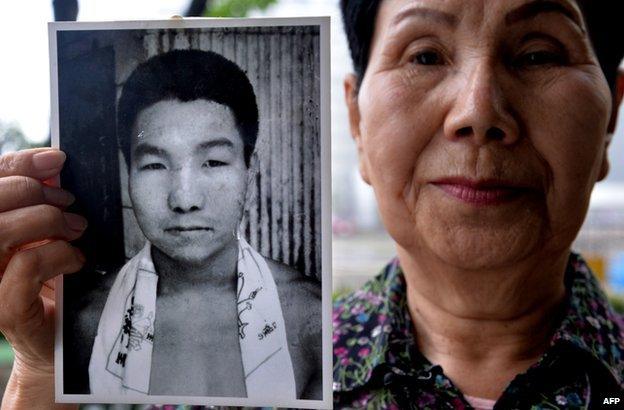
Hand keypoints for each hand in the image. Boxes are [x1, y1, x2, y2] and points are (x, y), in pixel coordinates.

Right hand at [0, 149, 85, 409]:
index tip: (56, 159)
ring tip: (75, 229)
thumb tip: (53, 167)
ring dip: (47, 221)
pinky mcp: (3, 309)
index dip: (19, 165)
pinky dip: (58, 255)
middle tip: (68, 202)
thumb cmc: (48, 285)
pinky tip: (75, 260)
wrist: (53, 342)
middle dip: (35, 192)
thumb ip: (39, 204)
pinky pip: (27, 265)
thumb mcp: (42, 236)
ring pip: (1, 230)